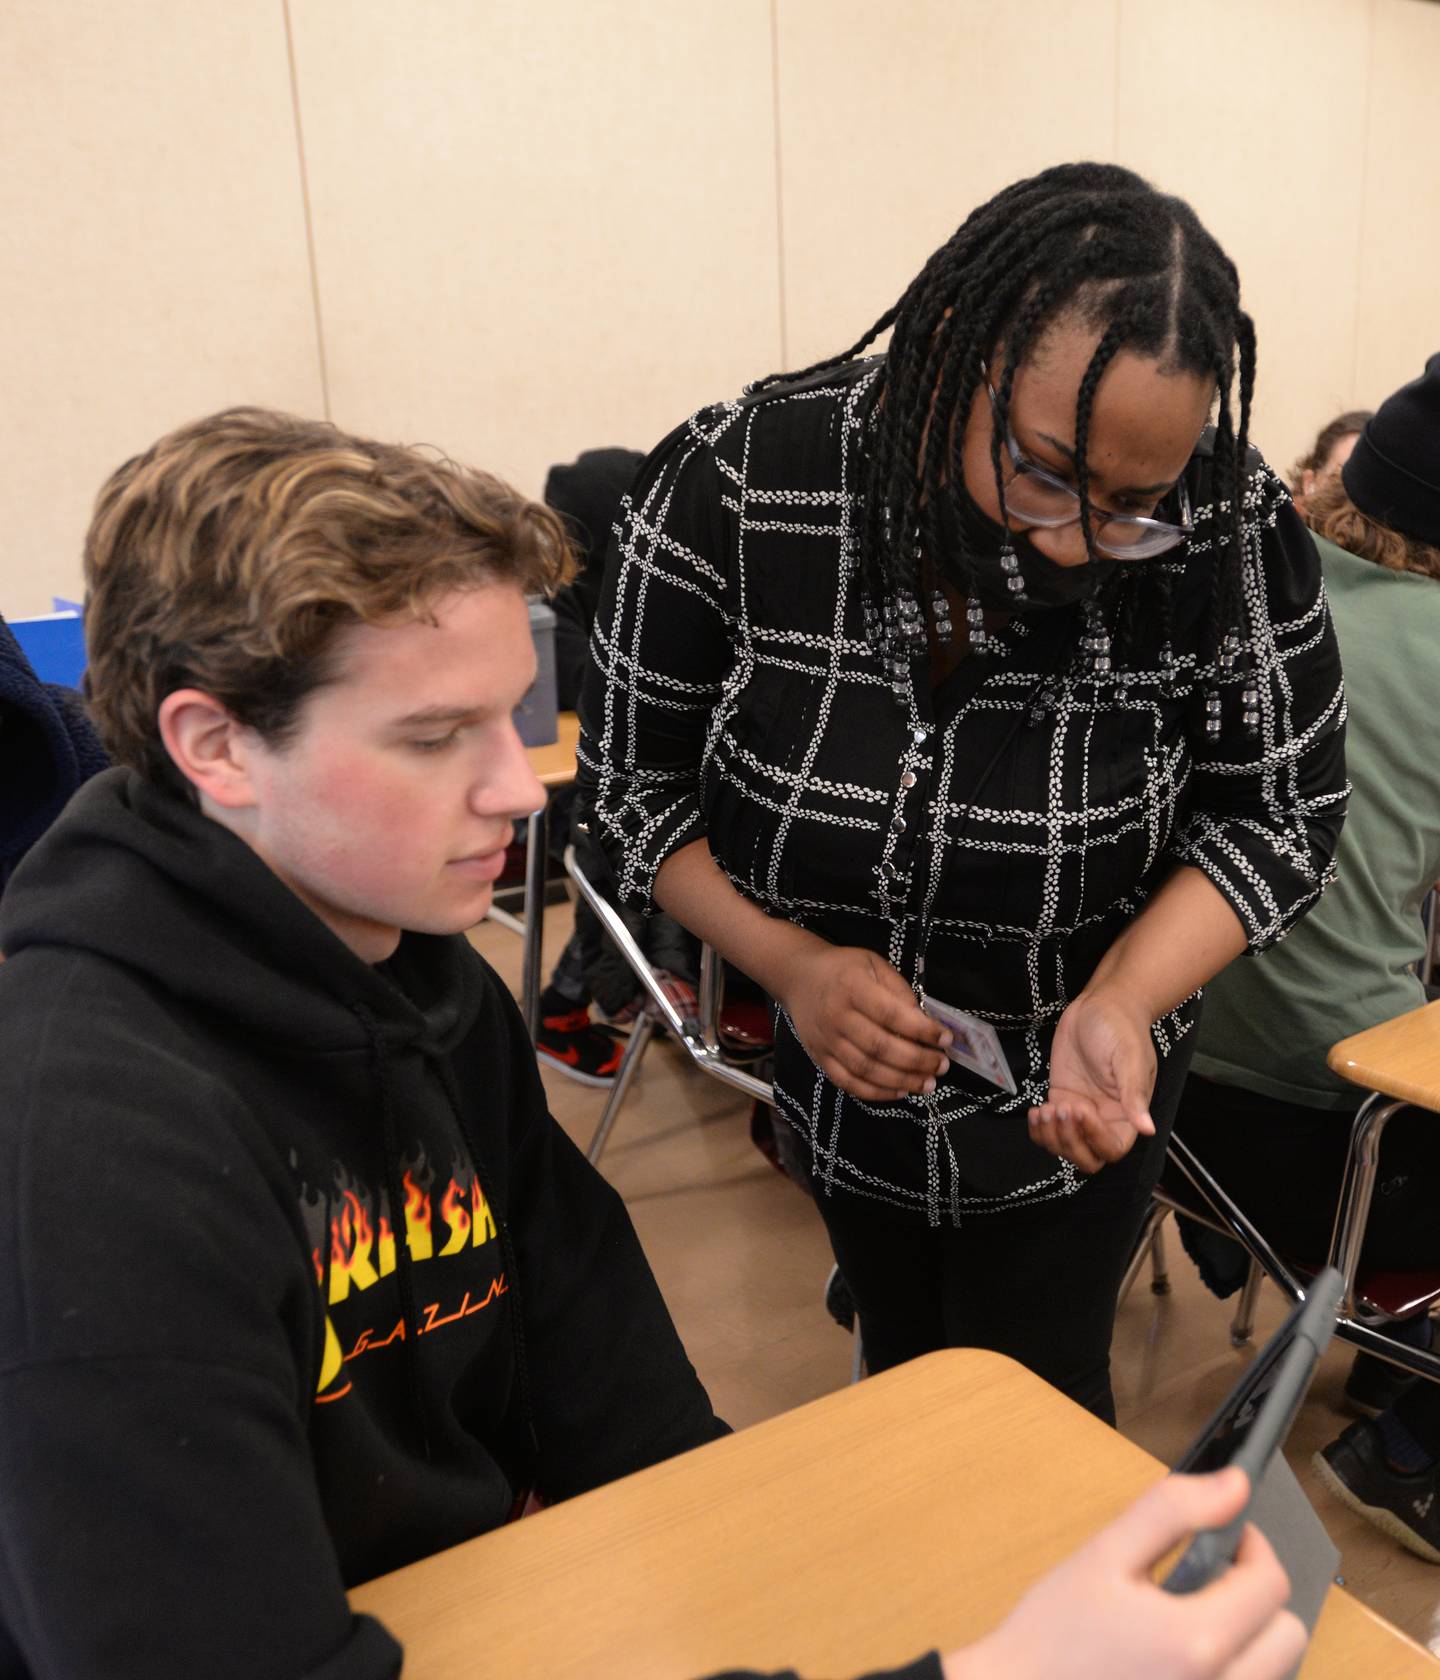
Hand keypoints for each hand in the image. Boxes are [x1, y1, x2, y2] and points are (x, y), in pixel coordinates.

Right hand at [774, 941, 950, 1101]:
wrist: (798, 977)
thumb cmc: (843, 969)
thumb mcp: (874, 964)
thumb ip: (899, 991)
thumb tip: (925, 1023)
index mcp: (852, 987)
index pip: (891, 1014)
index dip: (922, 1030)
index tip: (946, 1038)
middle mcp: (836, 1016)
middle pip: (880, 1047)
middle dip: (917, 1060)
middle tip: (942, 1066)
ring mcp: (826, 1041)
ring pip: (866, 1069)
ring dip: (901, 1081)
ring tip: (928, 1084)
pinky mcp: (820, 1058)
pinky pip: (848, 1083)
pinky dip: (876, 1093)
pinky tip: (900, 1091)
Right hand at [943, 1468, 1305, 1679]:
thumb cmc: (1053, 1632)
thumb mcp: (1104, 1555)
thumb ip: (1172, 1511)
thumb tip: (1235, 1484)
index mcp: (1197, 1639)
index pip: (1271, 1584)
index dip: (1252, 1545)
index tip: (1223, 1532)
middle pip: (1287, 1636)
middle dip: (1258, 1596)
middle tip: (1208, 1577)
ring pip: (1273, 1672)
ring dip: (1250, 1638)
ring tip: (1193, 1620)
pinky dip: (1230, 1671)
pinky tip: (1181, 1659)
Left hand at [1027, 985, 1156, 1172]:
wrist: (1100, 1004)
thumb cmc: (1121, 1028)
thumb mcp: (1129, 1059)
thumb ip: (1134, 1095)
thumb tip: (1148, 1130)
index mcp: (1127, 1114)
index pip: (1112, 1149)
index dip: (1095, 1138)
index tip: (1082, 1108)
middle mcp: (1104, 1118)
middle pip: (1087, 1158)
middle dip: (1070, 1143)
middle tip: (1061, 1109)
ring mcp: (1080, 1111)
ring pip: (1064, 1147)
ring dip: (1051, 1137)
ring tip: (1045, 1110)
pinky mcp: (1061, 1098)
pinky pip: (1048, 1129)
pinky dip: (1038, 1129)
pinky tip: (1036, 1111)